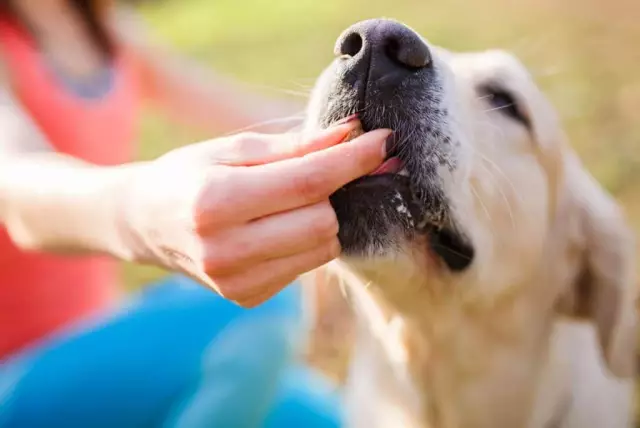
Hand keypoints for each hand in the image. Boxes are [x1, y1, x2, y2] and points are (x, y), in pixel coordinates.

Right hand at [121, 119, 389, 306]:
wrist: (144, 223)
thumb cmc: (188, 174)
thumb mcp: (233, 147)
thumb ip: (294, 145)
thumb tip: (351, 133)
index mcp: (215, 201)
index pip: (308, 181)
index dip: (352, 160)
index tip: (382, 140)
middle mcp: (225, 250)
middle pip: (323, 219)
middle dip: (333, 191)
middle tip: (322, 171)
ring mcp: (236, 281)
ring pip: (323, 246)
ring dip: (323, 217)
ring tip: (294, 200)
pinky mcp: (247, 297)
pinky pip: (307, 264)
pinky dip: (306, 240)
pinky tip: (279, 227)